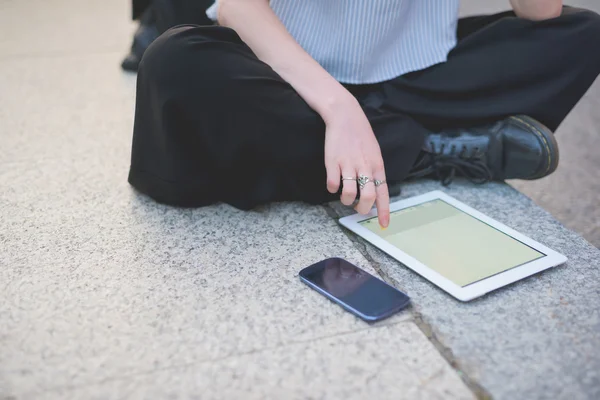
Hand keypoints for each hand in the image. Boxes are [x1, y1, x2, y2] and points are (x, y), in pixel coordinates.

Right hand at [324, 99, 389, 227]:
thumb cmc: (360, 135)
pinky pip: (332, 185)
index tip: (383, 225)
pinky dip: (332, 188)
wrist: (345, 116)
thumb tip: (374, 192)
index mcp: (377, 166)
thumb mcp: (374, 153)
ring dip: (346, 200)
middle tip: (357, 208)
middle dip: (362, 209)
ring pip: (349, 194)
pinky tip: (333, 182)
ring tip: (345, 196)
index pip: (383, 193)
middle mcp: (365, 167)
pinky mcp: (333, 162)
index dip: (384, 211)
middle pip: (367, 197)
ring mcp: (348, 164)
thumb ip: (374, 172)